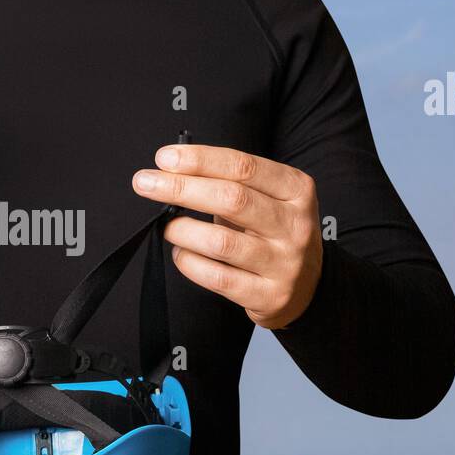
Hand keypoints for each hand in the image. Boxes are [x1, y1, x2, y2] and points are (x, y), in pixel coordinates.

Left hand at [132, 144, 322, 329]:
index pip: (243, 166)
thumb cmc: (274, 232)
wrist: (309, 286)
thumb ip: (230, 183)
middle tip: (146, 183)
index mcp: (296, 190)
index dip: (200, 160)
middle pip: (231, 199)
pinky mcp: (269, 295)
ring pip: (222, 242)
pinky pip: (218, 277)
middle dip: (181, 188)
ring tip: (166, 226)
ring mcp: (284, 262)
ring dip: (183, 230)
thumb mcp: (269, 199)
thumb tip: (172, 171)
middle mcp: (294, 225)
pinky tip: (181, 253)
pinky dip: (190, 262)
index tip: (164, 159)